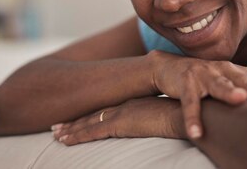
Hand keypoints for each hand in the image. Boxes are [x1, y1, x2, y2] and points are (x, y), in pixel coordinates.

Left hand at [52, 96, 184, 145]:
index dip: (92, 116)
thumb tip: (167, 128)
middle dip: (75, 122)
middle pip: (94, 115)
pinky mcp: (120, 124)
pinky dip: (76, 136)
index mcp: (137, 104)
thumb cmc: (188, 118)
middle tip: (58, 126)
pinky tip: (64, 141)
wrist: (191, 114)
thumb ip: (164, 123)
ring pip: (88, 123)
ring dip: (71, 130)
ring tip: (55, 135)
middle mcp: (126, 107)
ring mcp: (122, 114)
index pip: (109, 111)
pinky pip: (92, 132)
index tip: (79, 119)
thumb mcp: (173, 120)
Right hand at [150, 51, 246, 138]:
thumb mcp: (225, 80)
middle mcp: (221, 69)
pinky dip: (192, 118)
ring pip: (218, 84)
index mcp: (233, 70)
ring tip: (240, 99)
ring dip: (228, 91)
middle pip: (241, 79)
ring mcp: (203, 74)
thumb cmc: (204, 78)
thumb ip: (245, 88)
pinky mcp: (185, 83)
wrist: (168, 67)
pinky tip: (196, 133)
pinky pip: (190, 103)